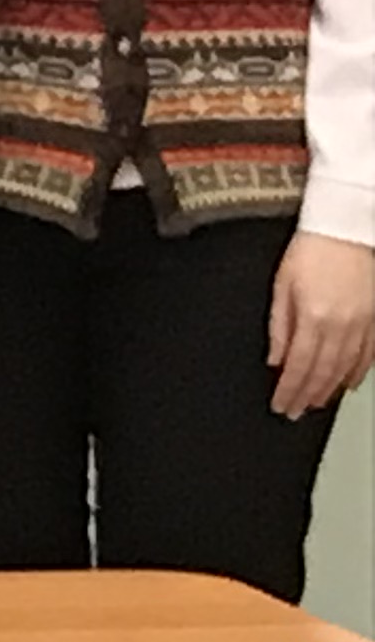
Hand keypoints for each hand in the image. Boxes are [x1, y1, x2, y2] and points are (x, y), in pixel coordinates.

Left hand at [265, 229, 374, 420]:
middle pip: (323, 371)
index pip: (298, 366)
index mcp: (314, 318)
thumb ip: (279, 326)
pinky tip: (347, 384)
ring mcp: (363, 324)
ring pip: (346, 367)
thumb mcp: (281, 285)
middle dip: (307, 395)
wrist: (346, 228)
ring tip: (316, 404)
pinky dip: (357, 373)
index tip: (280, 405)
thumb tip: (275, 359)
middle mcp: (341, 326)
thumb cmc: (309, 251)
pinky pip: (368, 354)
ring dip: (330, 389)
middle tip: (295, 412)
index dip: (289, 390)